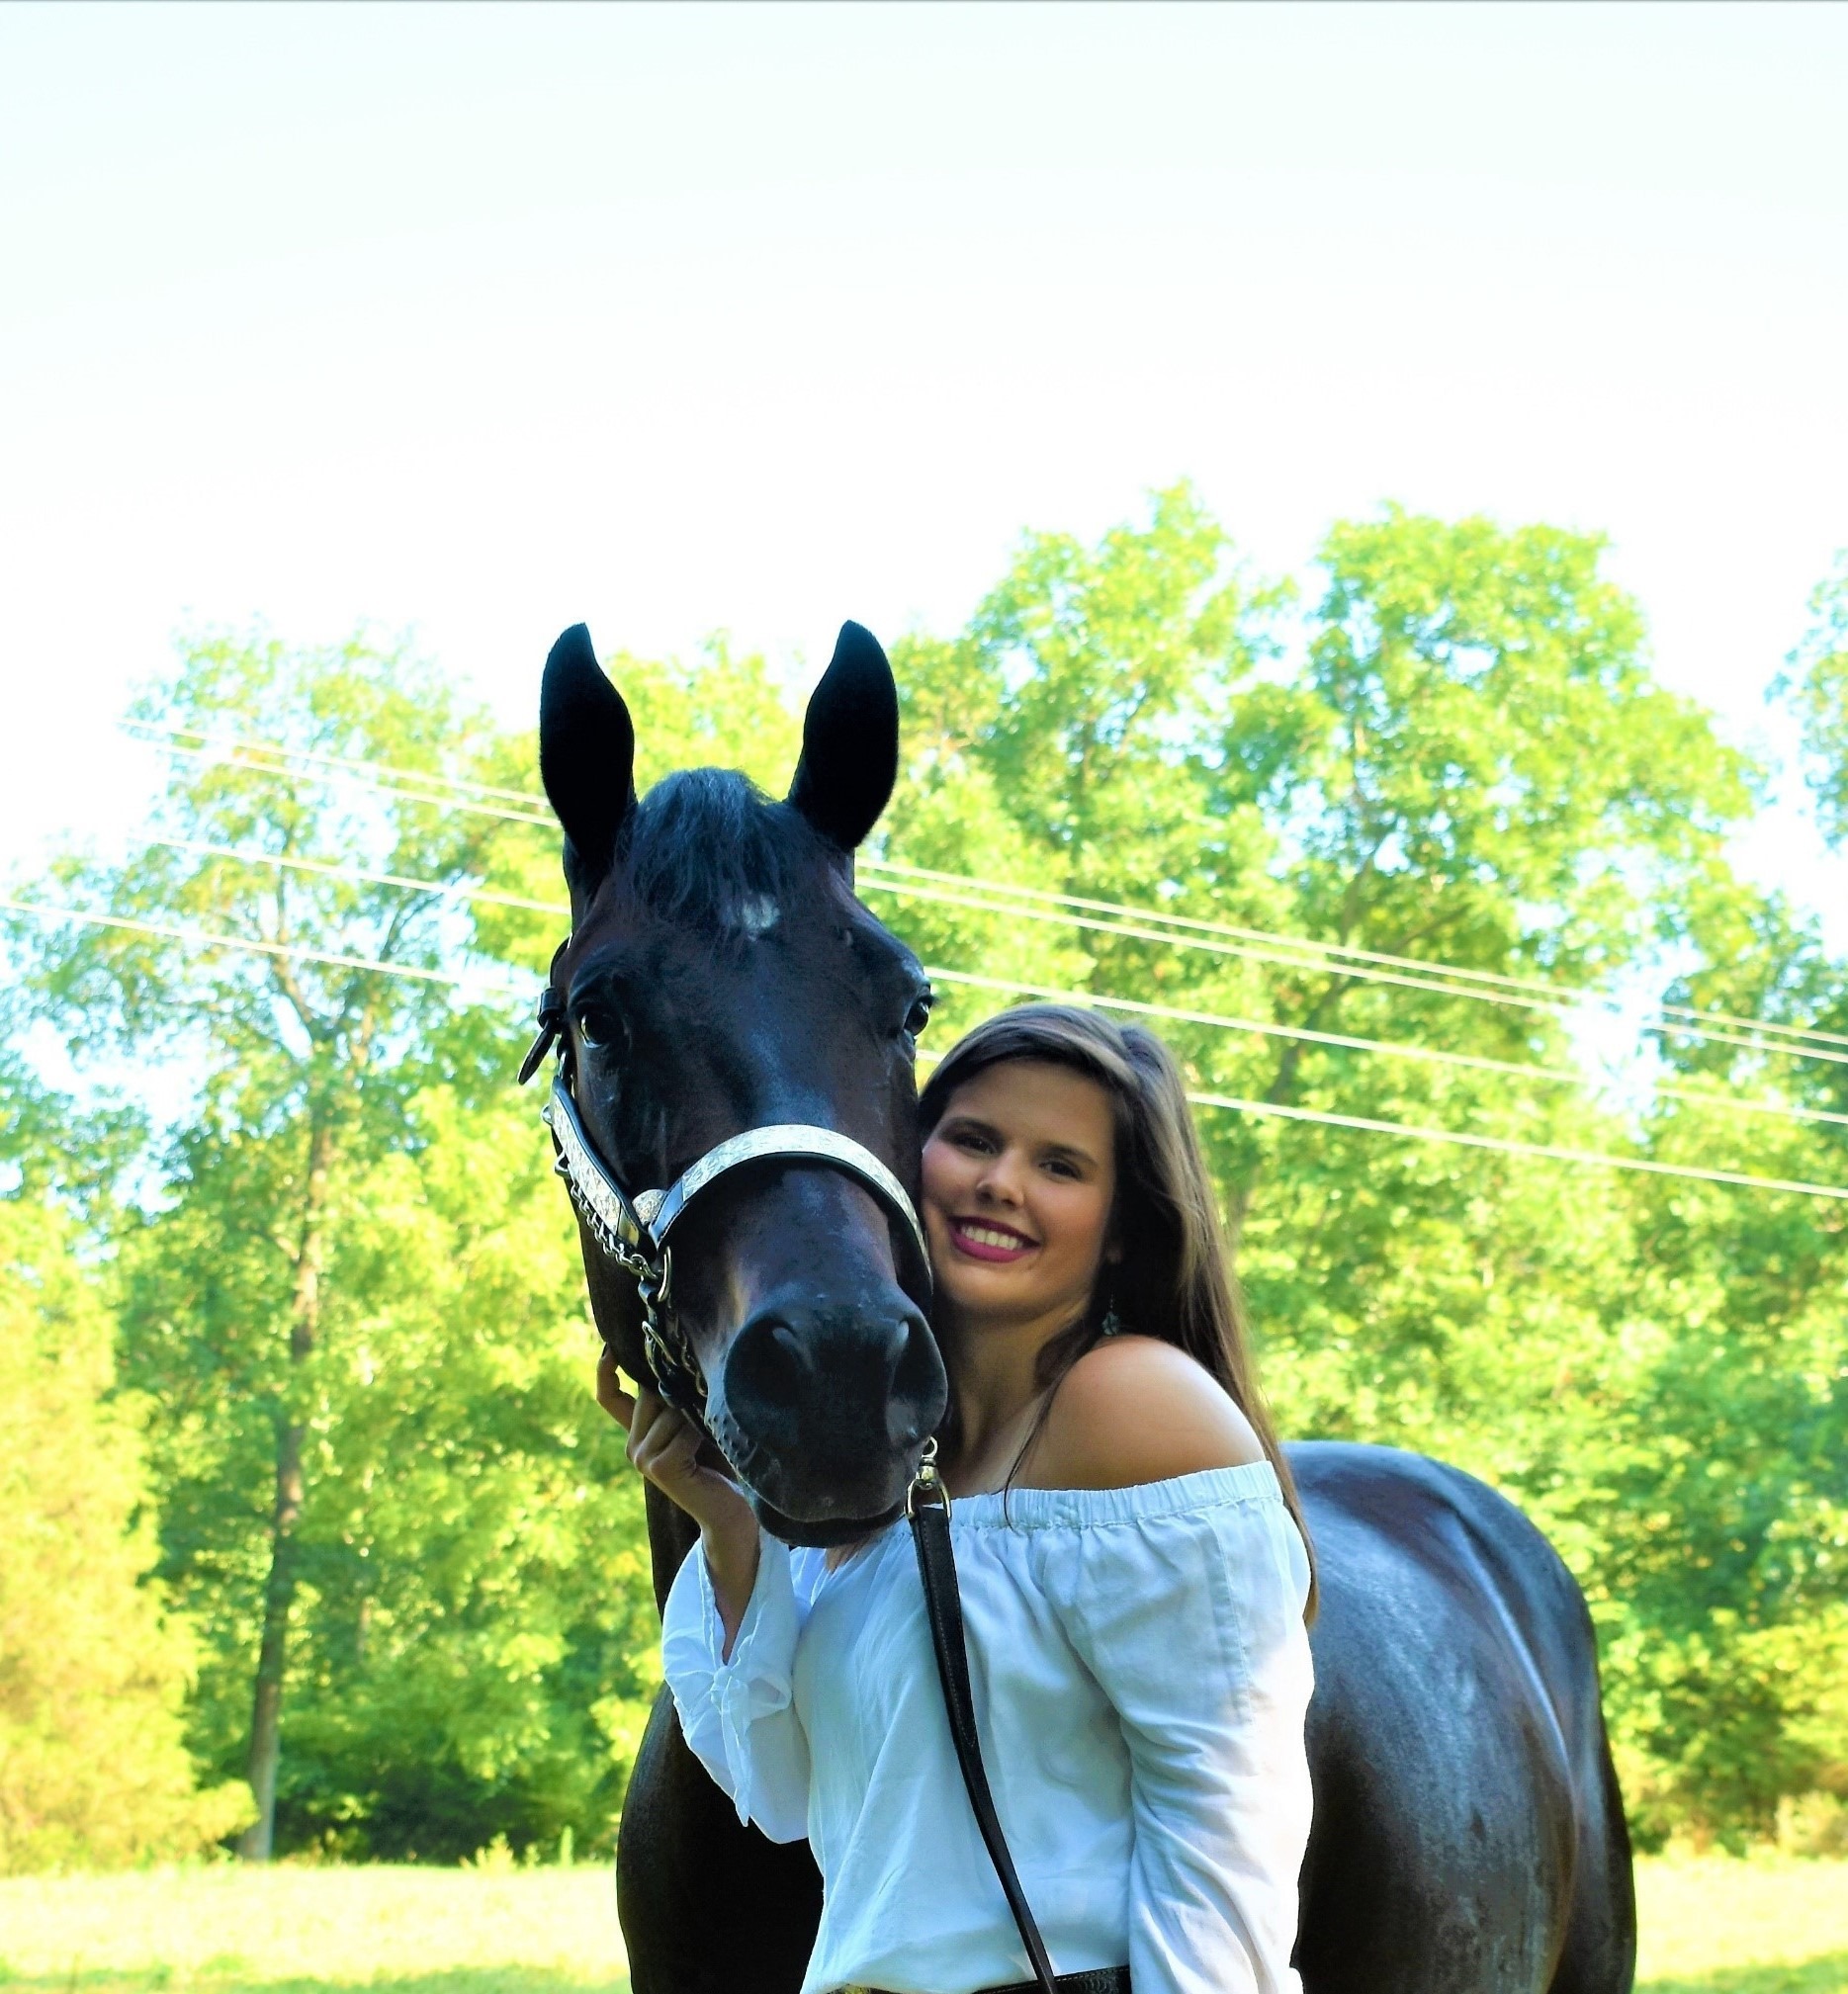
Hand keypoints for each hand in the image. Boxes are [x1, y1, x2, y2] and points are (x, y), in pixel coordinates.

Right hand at [597, 1346, 759, 1643]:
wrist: (732, 1511)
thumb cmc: (723, 1462)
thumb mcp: (697, 1422)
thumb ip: (678, 1400)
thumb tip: (673, 1359)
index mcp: (639, 1434)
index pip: (610, 1397)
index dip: (605, 1370)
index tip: (611, 1345)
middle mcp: (633, 1446)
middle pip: (650, 1392)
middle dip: (680, 1391)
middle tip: (708, 1409)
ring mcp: (642, 1458)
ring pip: (669, 1409)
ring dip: (697, 1415)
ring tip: (714, 1435)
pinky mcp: (659, 1467)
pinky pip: (683, 1429)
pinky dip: (702, 1432)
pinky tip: (712, 1449)